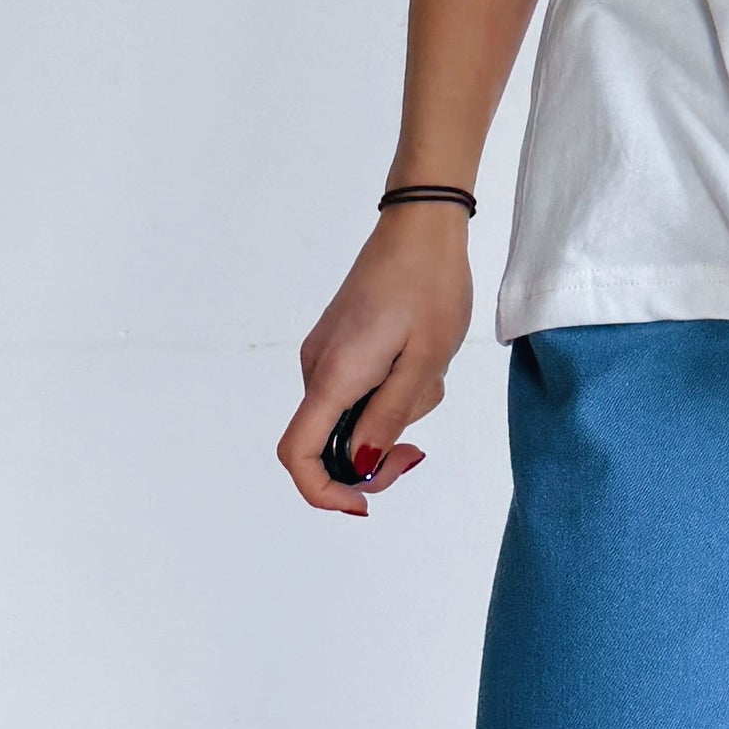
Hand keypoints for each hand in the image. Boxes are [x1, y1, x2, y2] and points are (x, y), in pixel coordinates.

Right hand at [276, 206, 474, 516]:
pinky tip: (419, 360)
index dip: (323, 492)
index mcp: (334, 375)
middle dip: (374, 457)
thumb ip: (391, 416)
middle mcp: (318, 367)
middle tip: (419, 450)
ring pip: (351, 416)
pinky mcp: (343, 343)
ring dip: (393, 415)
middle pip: (328, 443)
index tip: (364, 504)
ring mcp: (328, 353)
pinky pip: (358, 389)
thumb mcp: (425, 360)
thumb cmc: (431, 285)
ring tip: (430, 373)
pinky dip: (389, 392)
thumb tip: (362, 468)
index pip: (298, 454)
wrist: (423, 224)